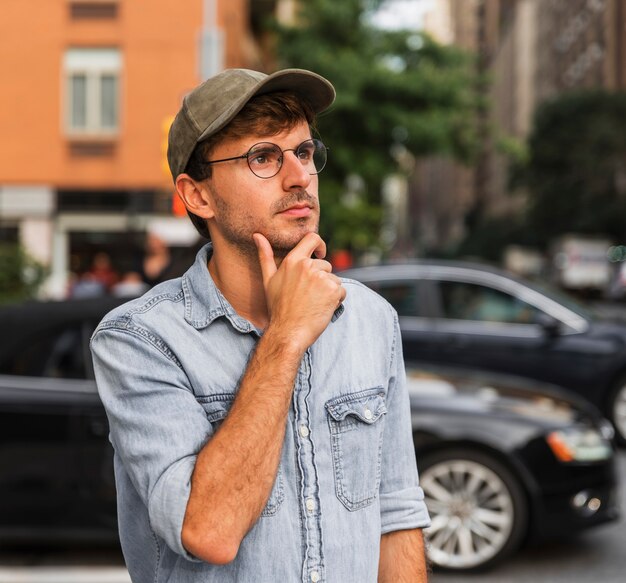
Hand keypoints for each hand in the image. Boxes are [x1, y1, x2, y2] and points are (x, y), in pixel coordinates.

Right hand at [253, 232, 345, 351]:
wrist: (287, 332)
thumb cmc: (277, 308)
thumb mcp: (268, 280)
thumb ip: (264, 256)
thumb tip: (257, 235)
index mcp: (292, 261)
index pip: (312, 238)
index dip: (319, 244)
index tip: (320, 254)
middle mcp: (307, 266)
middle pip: (326, 265)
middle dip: (322, 280)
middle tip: (308, 297)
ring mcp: (321, 278)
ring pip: (334, 280)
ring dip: (329, 291)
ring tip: (314, 304)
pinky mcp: (333, 290)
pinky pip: (341, 292)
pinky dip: (336, 301)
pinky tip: (322, 309)